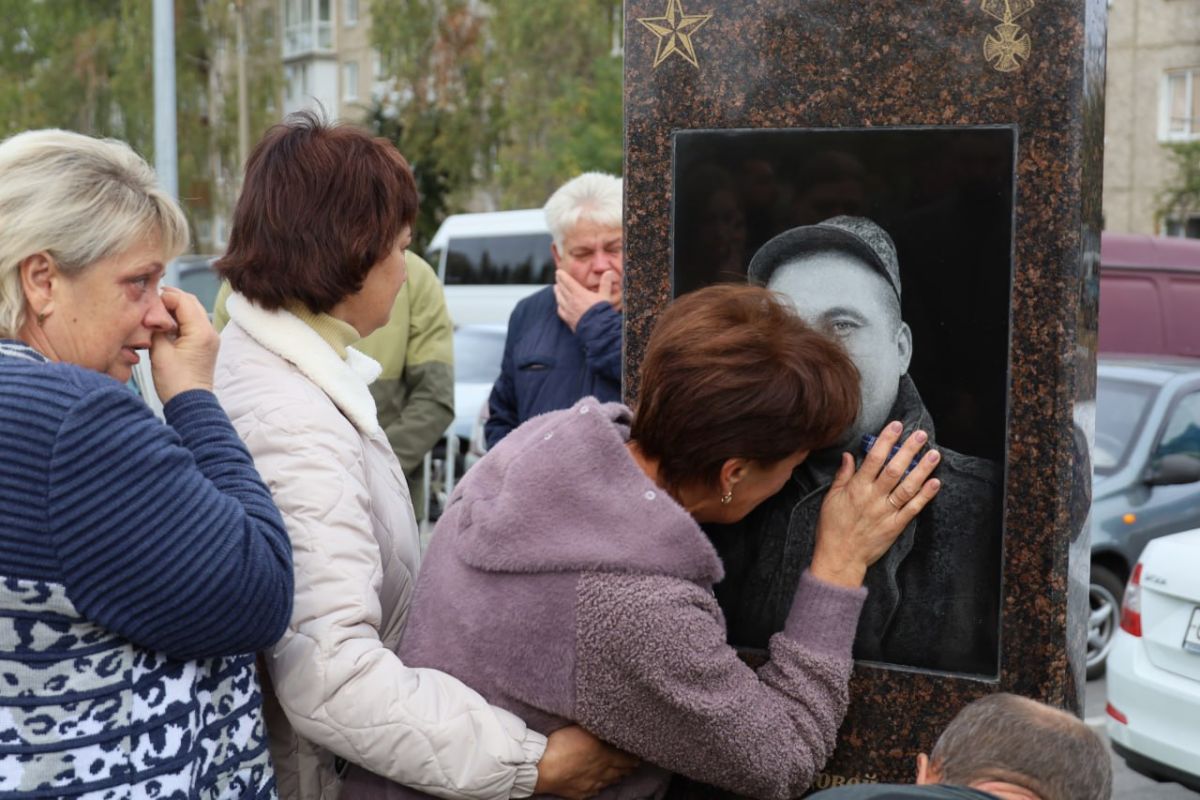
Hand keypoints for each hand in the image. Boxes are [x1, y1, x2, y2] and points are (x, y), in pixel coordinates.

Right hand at [149, 287, 219, 404]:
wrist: (190, 404)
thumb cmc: (176, 383)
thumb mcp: (159, 352)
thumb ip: (156, 328)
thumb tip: (152, 314)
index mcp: (201, 331)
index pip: (183, 300)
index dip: (163, 296)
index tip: (147, 301)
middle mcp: (210, 332)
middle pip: (190, 302)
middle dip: (169, 299)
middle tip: (149, 304)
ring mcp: (209, 338)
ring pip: (191, 311)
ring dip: (173, 309)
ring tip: (154, 315)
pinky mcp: (204, 344)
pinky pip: (192, 323)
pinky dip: (178, 320)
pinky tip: (163, 326)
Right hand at [534, 725, 638, 798]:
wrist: (541, 767)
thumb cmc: (560, 744)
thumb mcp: (581, 728)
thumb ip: (597, 728)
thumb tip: (609, 724)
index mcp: (603, 754)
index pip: (624, 757)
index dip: (633, 757)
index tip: (639, 755)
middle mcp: (600, 771)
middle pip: (619, 771)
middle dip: (628, 768)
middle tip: (634, 765)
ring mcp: (590, 784)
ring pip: (608, 782)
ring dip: (616, 777)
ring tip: (622, 774)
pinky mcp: (578, 793)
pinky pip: (594, 791)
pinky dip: (600, 787)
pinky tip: (600, 785)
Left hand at [554, 270, 620, 332]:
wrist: (598, 329)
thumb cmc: (602, 311)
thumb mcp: (605, 296)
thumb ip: (605, 283)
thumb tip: (608, 272)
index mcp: (579, 293)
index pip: (567, 282)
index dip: (562, 276)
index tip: (558, 272)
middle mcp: (571, 300)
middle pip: (561, 289)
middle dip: (559, 282)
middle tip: (557, 278)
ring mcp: (568, 310)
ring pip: (559, 298)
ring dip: (557, 292)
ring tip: (556, 288)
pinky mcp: (568, 319)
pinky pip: (560, 310)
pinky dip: (559, 305)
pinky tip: (559, 304)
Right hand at [810, 421, 941, 587]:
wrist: (840, 557)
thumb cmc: (832, 527)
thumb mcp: (831, 498)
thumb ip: (843, 476)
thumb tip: (850, 456)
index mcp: (856, 489)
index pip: (874, 458)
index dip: (886, 440)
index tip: (896, 426)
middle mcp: (873, 498)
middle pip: (894, 469)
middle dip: (909, 450)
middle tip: (921, 435)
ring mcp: (886, 512)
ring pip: (907, 487)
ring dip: (922, 470)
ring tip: (934, 454)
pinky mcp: (895, 526)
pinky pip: (913, 508)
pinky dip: (925, 496)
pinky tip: (935, 483)